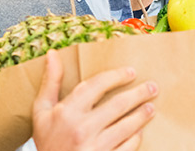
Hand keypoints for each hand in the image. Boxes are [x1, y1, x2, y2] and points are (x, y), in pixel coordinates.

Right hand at [31, 49, 157, 150]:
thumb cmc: (47, 141)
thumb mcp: (42, 111)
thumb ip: (50, 83)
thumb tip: (53, 54)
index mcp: (67, 112)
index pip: (97, 85)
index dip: (116, 76)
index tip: (131, 72)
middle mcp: (82, 129)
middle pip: (118, 105)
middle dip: (139, 94)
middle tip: (152, 87)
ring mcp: (95, 147)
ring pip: (127, 126)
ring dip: (142, 115)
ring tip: (150, 108)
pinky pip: (127, 148)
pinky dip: (136, 138)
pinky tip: (140, 132)